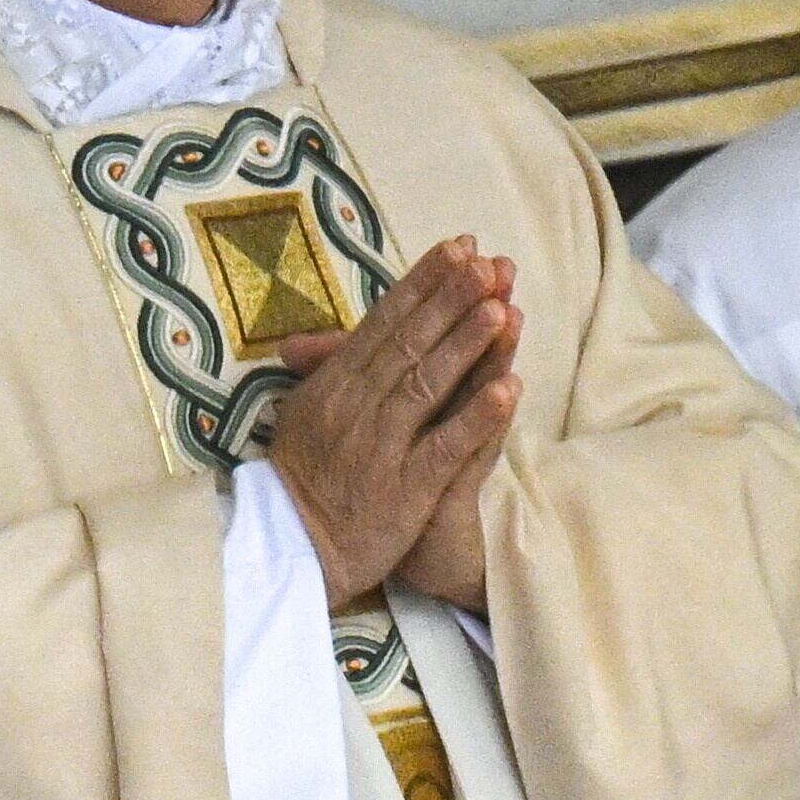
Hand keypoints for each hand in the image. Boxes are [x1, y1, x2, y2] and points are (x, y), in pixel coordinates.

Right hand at [267, 238, 523, 610]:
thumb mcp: (300, 415)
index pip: (382, 323)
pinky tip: (509, 389)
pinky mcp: (405, 490)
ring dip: (465, 346)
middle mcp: (355, 409)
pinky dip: (476, 418)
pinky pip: (444, 448)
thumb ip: (320, 373)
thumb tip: (305, 339)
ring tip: (501, 308)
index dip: (422, 283)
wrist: (290, 551)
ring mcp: (380, 448)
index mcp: (334, 386)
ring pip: (425, 387)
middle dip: (448, 300)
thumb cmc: (302, 479)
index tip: (457, 248)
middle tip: (485, 263)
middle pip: (407, 344)